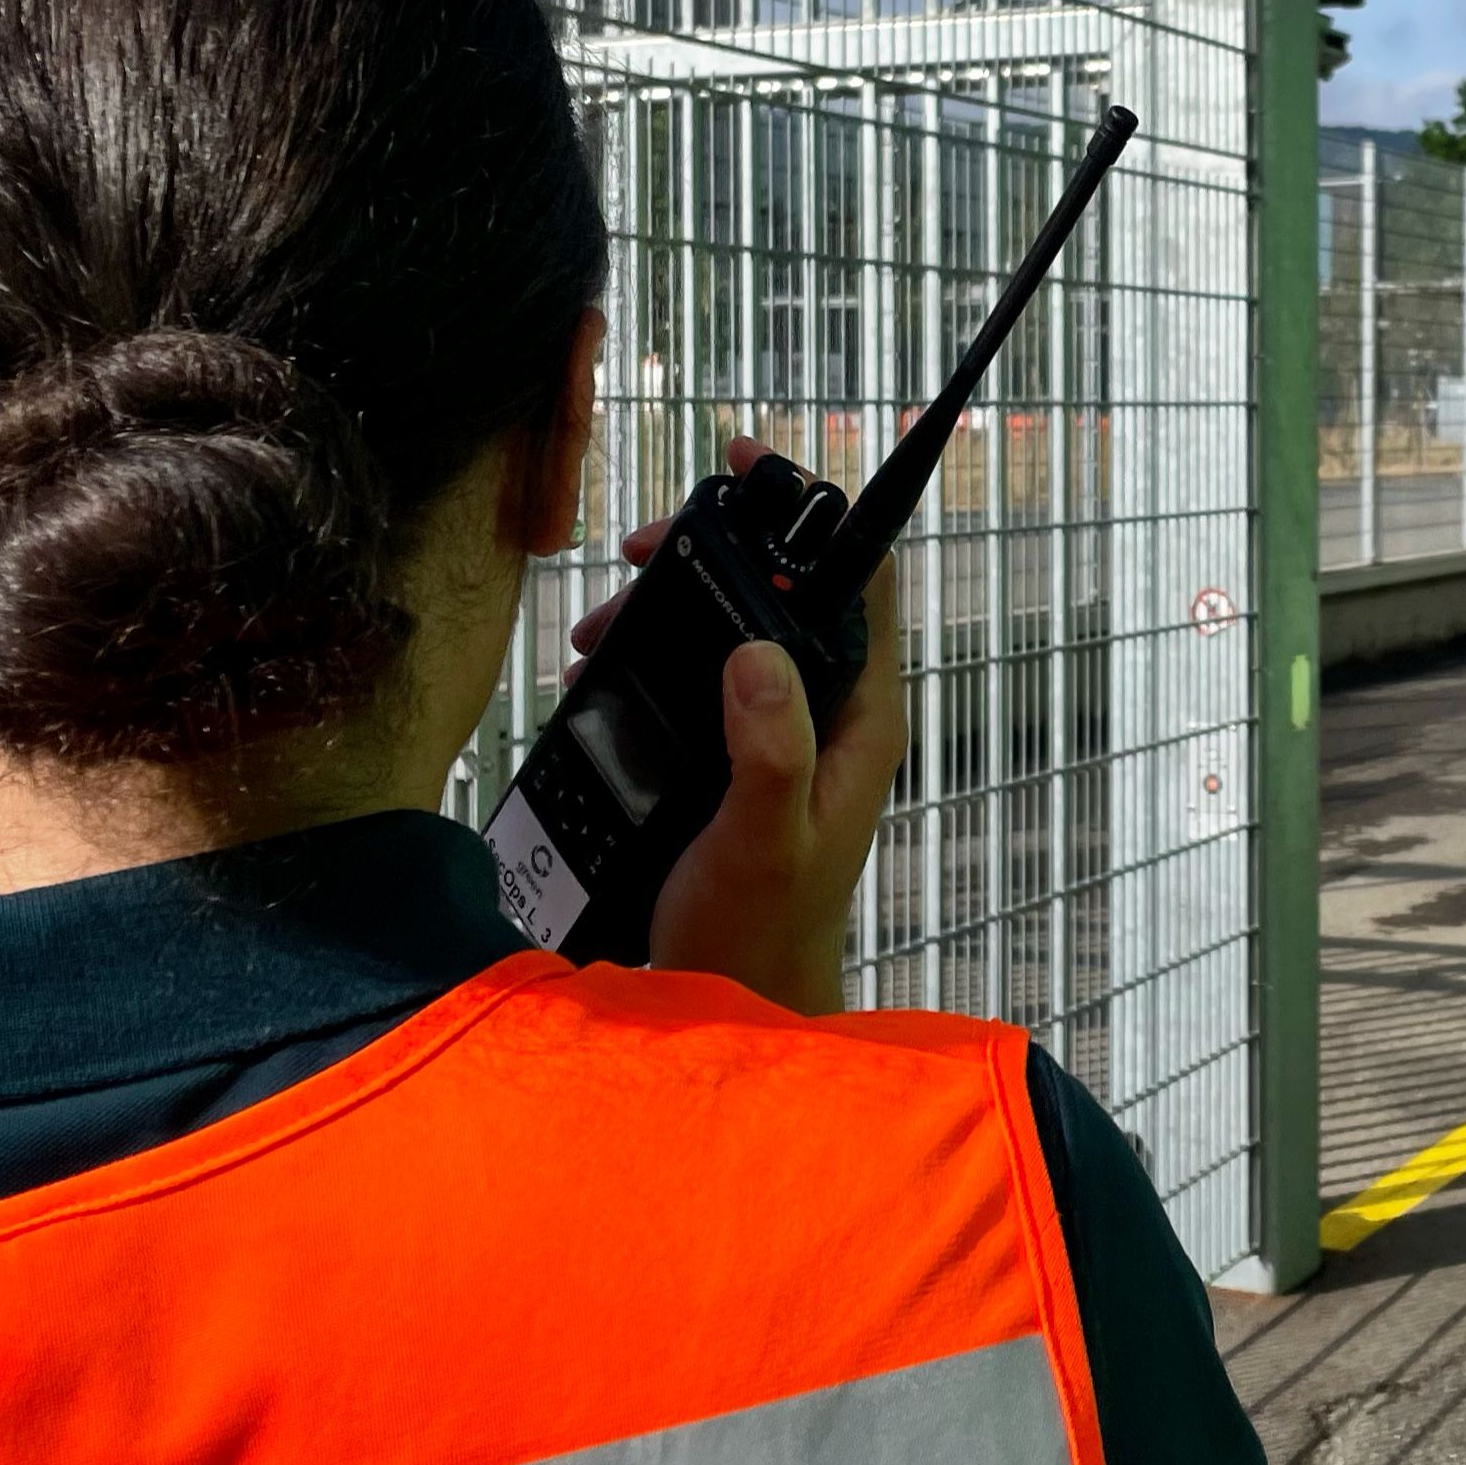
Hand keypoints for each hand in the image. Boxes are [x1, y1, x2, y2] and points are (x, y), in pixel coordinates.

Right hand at [572, 438, 907, 1016]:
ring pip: (738, 628)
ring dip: (672, 605)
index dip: (816, 510)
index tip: (750, 466)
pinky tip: (604, 661)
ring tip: (603, 618)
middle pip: (789, 589)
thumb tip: (759, 649)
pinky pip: (704, 673)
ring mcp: (787, 731)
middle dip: (718, 552)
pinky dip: (656, 651)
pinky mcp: (741, 753)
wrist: (734, 998)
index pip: (861, 580)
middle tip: (640, 544)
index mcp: (862, 716)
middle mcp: (832, 712)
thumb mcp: (763, 835)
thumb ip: (769, 747)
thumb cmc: (763, 930)